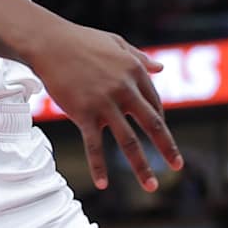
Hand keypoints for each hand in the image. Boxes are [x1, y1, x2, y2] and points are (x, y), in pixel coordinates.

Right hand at [24, 22, 183, 191]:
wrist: (49, 43)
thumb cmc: (82, 41)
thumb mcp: (116, 43)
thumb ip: (139, 57)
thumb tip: (161, 68)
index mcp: (134, 71)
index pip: (154, 103)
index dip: (159, 122)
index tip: (159, 136)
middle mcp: (124, 88)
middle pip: (151, 124)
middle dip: (166, 148)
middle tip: (178, 166)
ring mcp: (104, 103)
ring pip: (128, 141)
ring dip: (141, 166)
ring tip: (151, 186)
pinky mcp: (84, 113)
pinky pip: (94, 145)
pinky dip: (98, 166)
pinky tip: (103, 184)